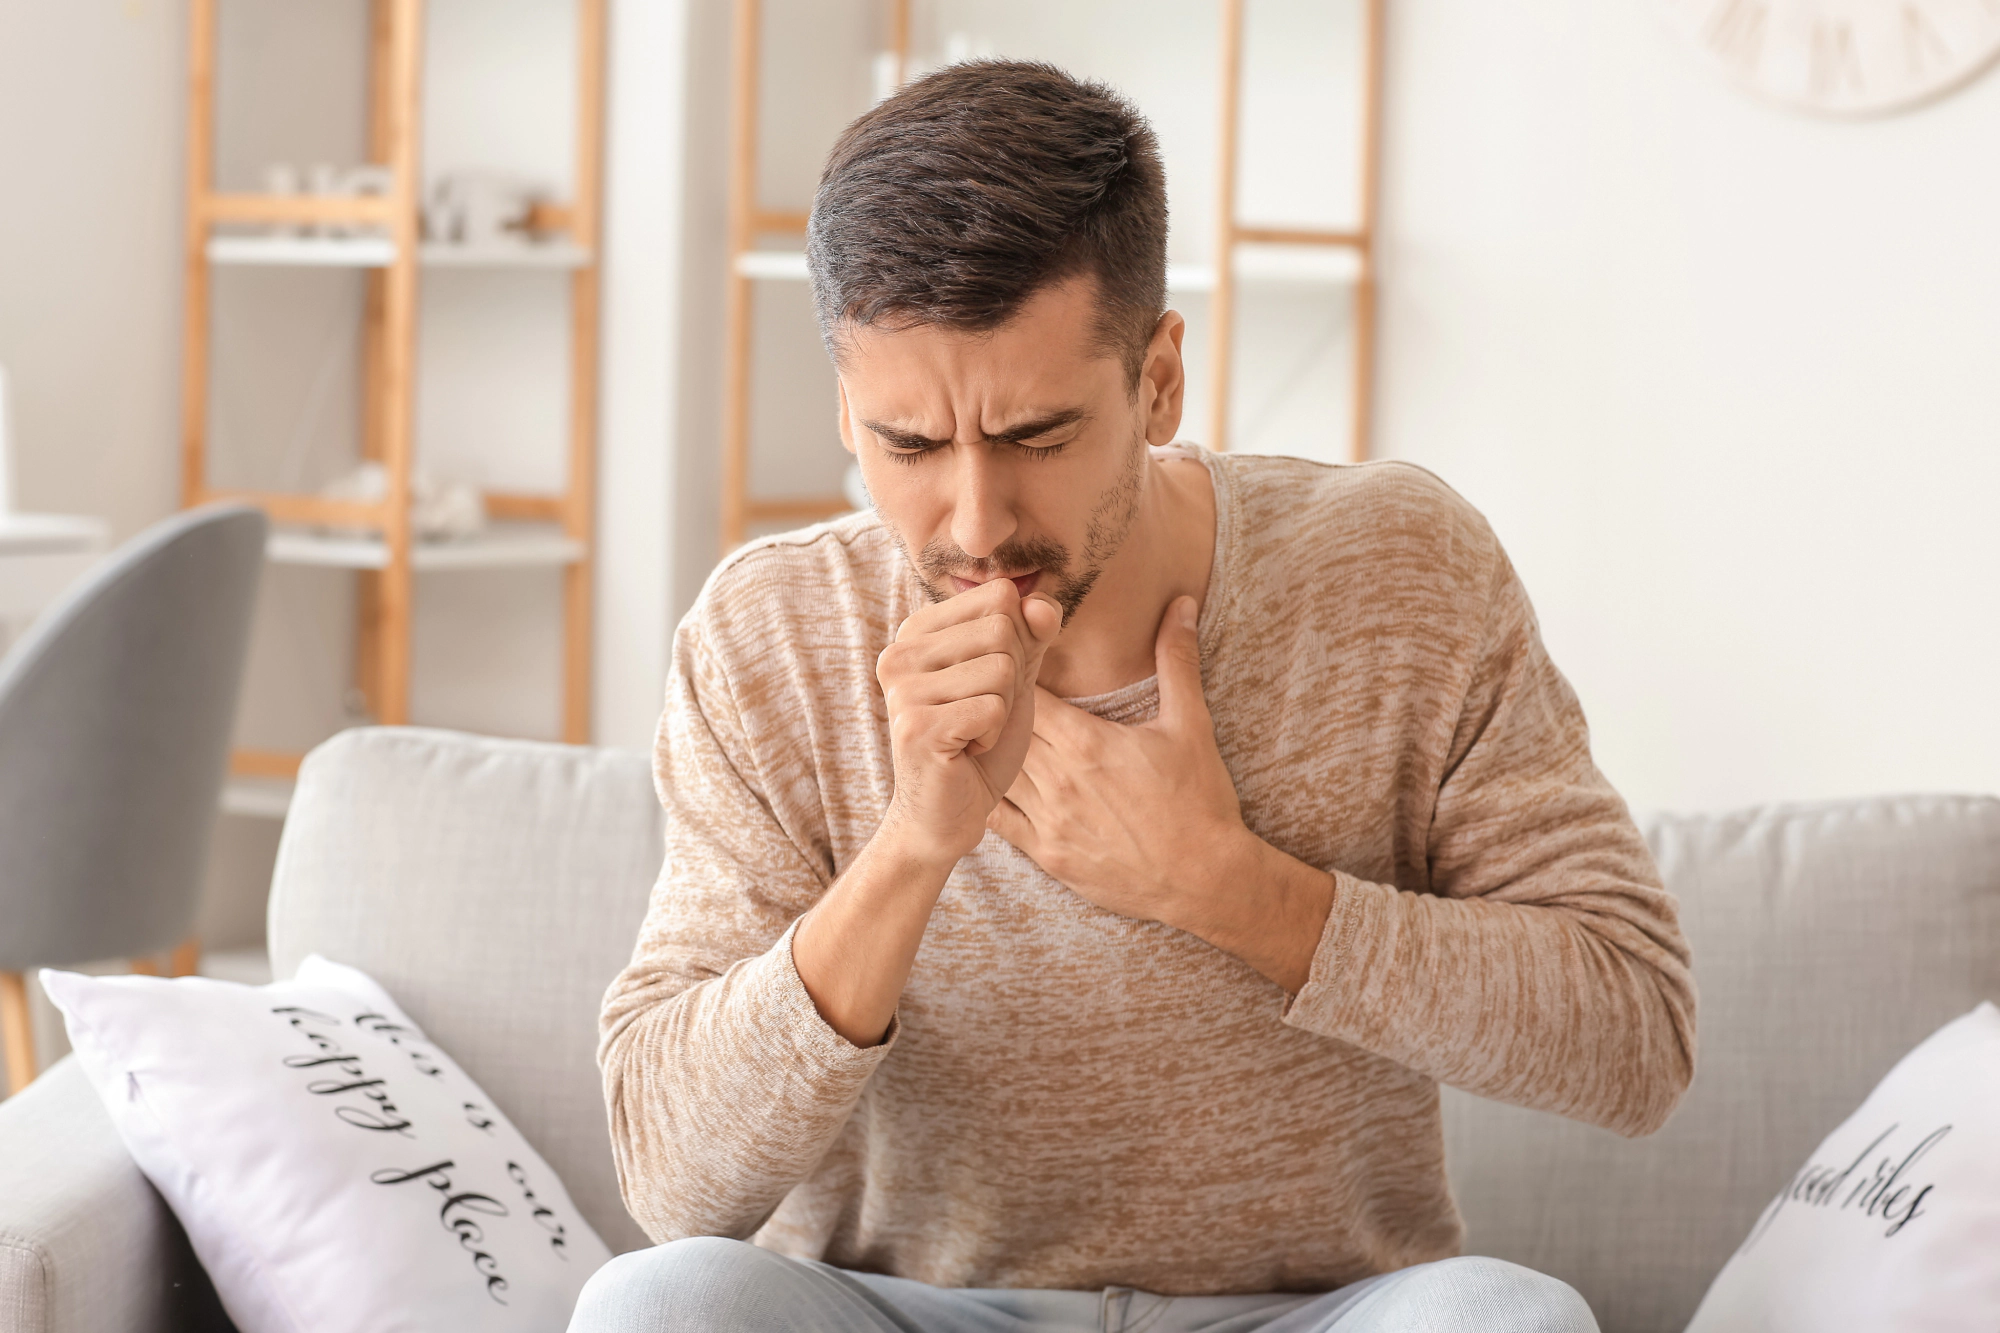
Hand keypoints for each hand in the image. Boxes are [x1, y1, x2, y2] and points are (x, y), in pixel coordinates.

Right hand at [876, 576, 1063, 865]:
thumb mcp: (1015, 676)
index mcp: (917, 630)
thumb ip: (1032, 632)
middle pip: (1002, 629)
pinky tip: (966, 750)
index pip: (1000, 596)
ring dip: (1002, 709)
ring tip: (972, 732)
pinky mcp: (915, 726)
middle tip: (980, 713)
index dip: (1018, 641)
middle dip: (1012, 678)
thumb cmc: (980, 741)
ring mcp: (902, 688)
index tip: (987, 682)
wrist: (948, 812)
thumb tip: (1041, 602)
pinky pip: (993, 708)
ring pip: (1001, 669)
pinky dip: (993, 735)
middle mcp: (899, 652)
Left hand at [987, 595, 1334, 990]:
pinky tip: (989, 784)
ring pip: (998, 774)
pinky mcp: (1048, 857)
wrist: (1206, 881)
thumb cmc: (1201, 801)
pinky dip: (991, 799)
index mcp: (1086, 743)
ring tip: (988, 735)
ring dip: (992, 754)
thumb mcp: (1191, 725)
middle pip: (1004, 731)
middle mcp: (1058, 781)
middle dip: (999, 711)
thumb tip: (1181, 604)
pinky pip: (1000, 823)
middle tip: (992, 694)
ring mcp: (1049, 822)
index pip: (1026, 694)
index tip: (1014, 664)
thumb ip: (1177, 660)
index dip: (1015, 676)